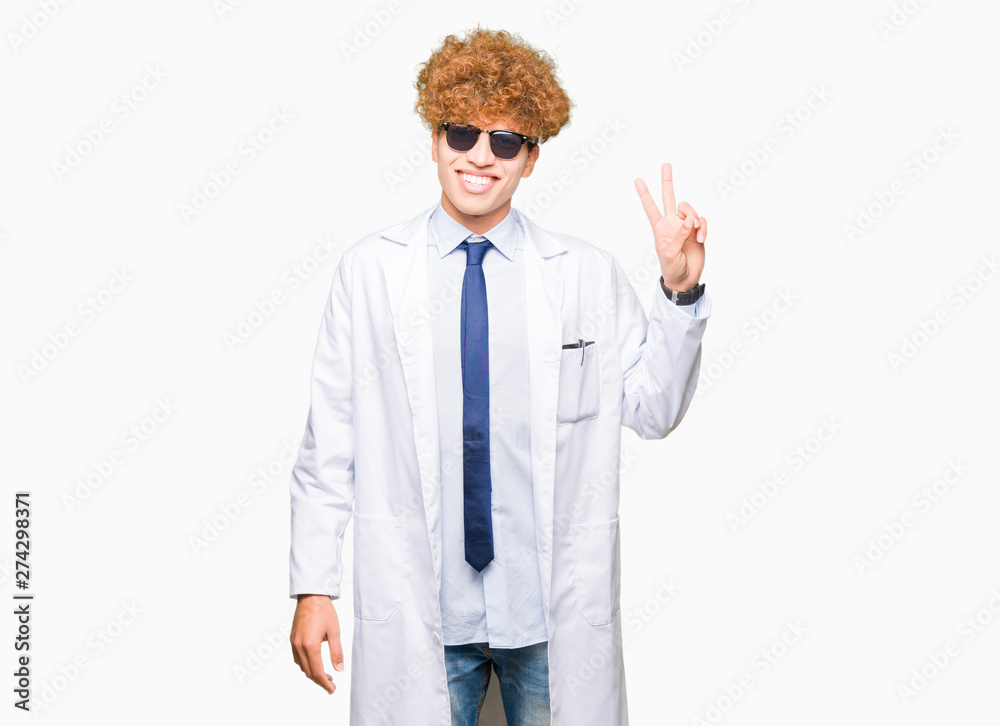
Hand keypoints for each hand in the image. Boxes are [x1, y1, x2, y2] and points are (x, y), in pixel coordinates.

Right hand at [290, 594, 343, 693]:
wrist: (311, 596)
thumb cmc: (324, 611)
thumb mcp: (334, 631)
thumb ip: (337, 652)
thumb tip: (339, 669)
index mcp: (310, 645)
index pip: (317, 671)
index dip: (325, 683)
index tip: (332, 689)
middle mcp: (299, 646)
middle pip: (308, 671)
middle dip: (320, 680)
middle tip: (331, 685)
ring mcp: (294, 643)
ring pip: (302, 666)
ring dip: (312, 673)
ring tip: (326, 675)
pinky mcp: (293, 639)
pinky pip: (297, 658)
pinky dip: (306, 664)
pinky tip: (315, 663)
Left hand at [634, 162, 706, 291]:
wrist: (686, 278)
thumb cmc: (672, 268)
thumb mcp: (670, 254)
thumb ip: (679, 236)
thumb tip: (689, 220)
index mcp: (660, 228)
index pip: (651, 208)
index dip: (645, 195)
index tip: (638, 180)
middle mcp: (672, 224)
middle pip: (669, 198)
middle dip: (667, 182)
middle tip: (666, 165)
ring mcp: (685, 226)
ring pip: (689, 209)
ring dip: (694, 218)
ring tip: (696, 232)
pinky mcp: (698, 231)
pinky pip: (702, 221)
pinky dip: (703, 228)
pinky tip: (701, 238)